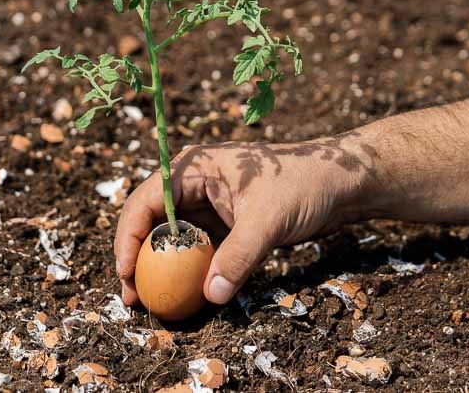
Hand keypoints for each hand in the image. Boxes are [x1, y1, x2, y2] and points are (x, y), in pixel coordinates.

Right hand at [114, 134, 377, 305]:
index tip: (127, 271)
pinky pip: (193, 250)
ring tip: (147, 301)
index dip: (129, 237)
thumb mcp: (269, 220)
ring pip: (169, 238)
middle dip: (136, 257)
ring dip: (157, 268)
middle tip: (131, 295)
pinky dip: (185, 272)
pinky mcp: (222, 224)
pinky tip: (182, 295)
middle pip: (150, 221)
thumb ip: (240, 256)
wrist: (341, 183)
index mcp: (193, 167)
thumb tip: (212, 295)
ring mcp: (206, 205)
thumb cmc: (304, 185)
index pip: (146, 201)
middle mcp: (192, 183)